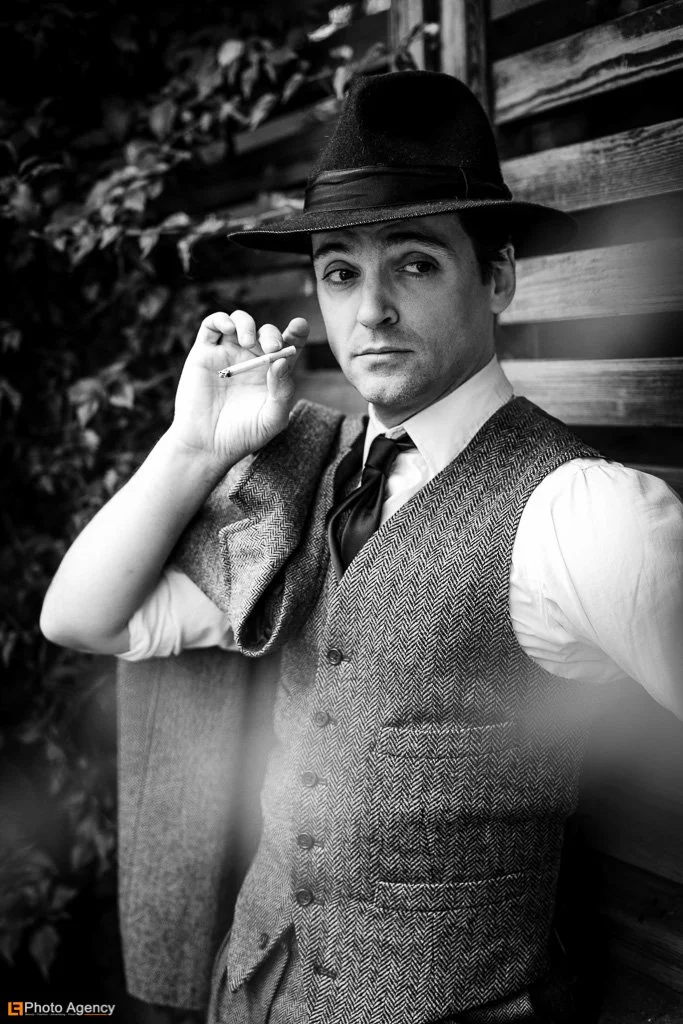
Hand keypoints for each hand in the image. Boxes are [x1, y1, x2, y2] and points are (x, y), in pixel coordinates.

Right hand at [168, 310, 308, 467]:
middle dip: (271, 335)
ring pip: (240, 321)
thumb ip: (282, 392)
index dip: (296, 332)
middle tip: (272, 348)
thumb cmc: (243, 436)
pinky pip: (211, 325)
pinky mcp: (204, 352)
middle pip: (266, 332)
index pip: (289, 345)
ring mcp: (228, 354)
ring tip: (248, 342)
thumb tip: (283, 361)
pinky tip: (229, 329)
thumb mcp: (272, 419)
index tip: (300, 326)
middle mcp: (251, 359)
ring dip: (247, 324)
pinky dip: (221, 320)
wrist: (206, 445)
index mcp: (272, 373)